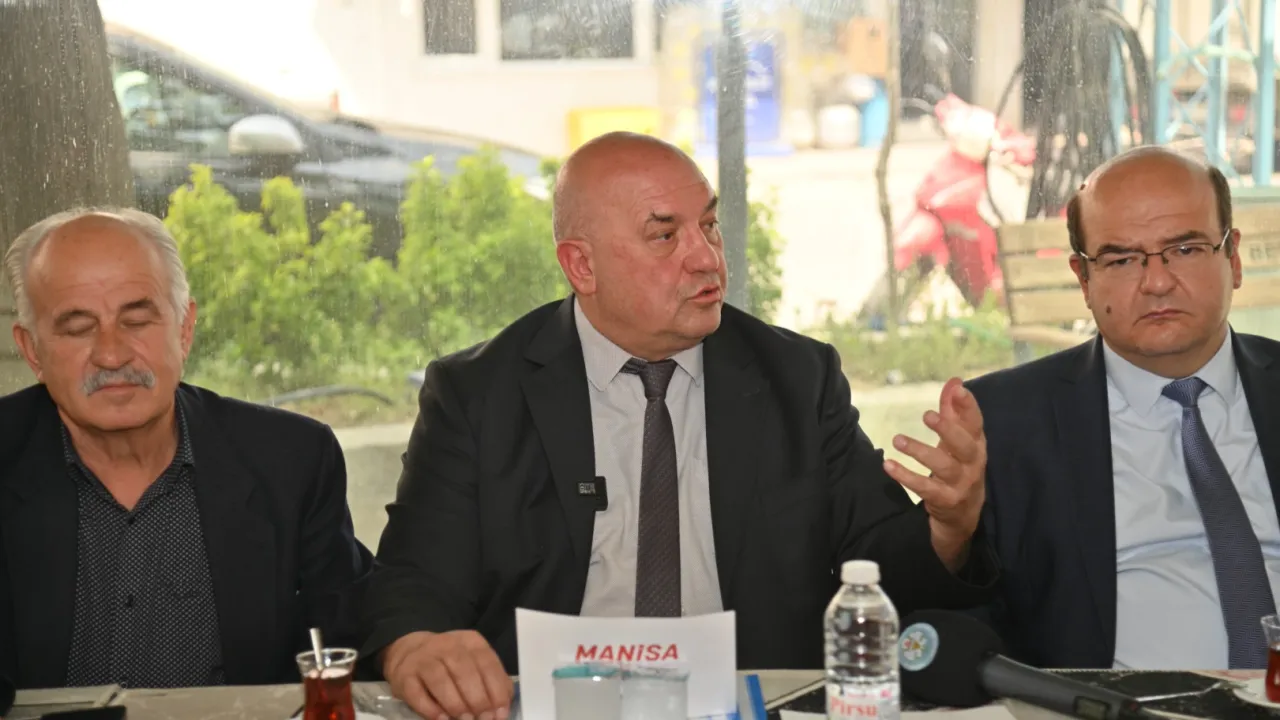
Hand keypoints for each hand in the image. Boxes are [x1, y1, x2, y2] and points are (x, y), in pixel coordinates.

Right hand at [382, 630, 513, 719]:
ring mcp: (423, 658)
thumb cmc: (449, 664)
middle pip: (465, 671)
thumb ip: (490, 680)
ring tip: (464, 719)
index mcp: (470, 641)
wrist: (408, 652)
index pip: (487, 663)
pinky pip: (417, 692)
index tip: (499, 713)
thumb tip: (501, 708)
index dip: (495, 690)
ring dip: (455, 704)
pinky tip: (441, 718)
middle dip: (477, 699)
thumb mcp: (473, 663)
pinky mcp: (404, 674)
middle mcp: (446, 645)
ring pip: (441, 680)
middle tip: (482, 718)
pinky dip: (430, 708)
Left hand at [882, 377, 985, 571]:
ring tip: (897, 439)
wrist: (963, 516)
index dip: (969, 406)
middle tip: (927, 414)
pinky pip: (925, 488)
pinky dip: (906, 476)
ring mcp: (961, 484)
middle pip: (964, 445)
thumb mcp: (958, 441)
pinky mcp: (946, 501)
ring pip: (943, 467)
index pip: (976, 423)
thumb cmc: (959, 468)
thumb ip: (954, 412)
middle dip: (947, 429)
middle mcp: (973, 464)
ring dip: (920, 452)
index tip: (958, 390)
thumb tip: (954, 381)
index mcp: (977, 446)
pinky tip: (888, 465)